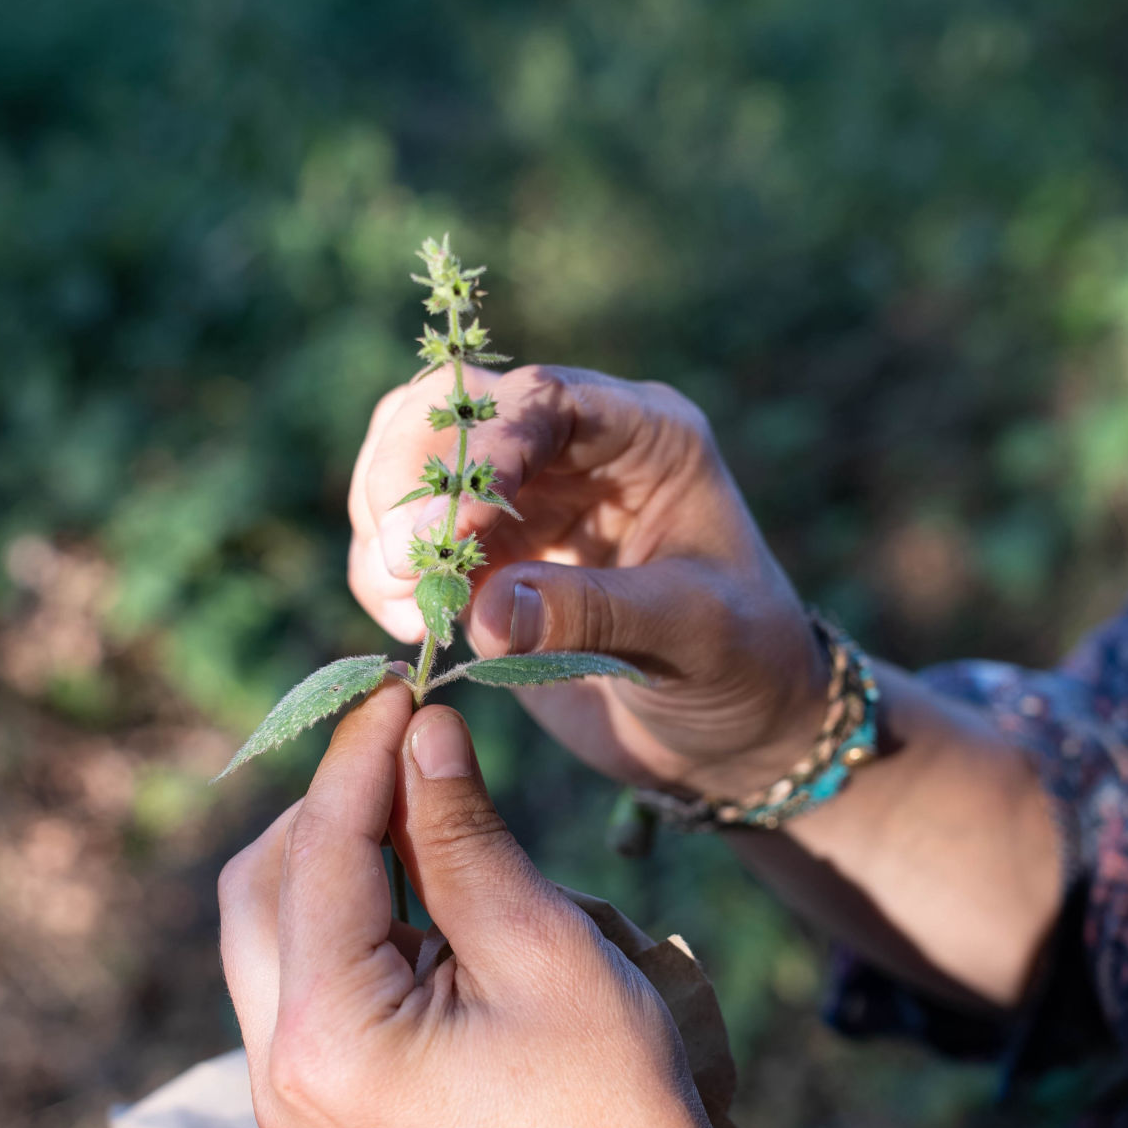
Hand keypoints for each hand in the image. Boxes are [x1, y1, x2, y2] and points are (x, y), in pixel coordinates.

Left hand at [217, 682, 818, 1127]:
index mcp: (328, 1044)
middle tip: (408, 747)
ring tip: (423, 816)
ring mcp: (295, 1110)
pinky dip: (346, 926)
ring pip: (269, 939)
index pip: (319, 854)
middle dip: (327, 809)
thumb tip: (422, 730)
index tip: (404, 686)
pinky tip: (420, 896)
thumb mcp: (546, 950)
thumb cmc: (617, 1108)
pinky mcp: (325, 1119)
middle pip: (260, 893)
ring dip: (332, 865)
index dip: (361, 757)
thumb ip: (463, 835)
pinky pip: (302, 991)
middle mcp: (280, 1081)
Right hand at [348, 364, 829, 797]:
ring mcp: (520, 498)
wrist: (731, 727)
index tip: (449, 528)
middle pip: (452, 412)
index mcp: (643, 435)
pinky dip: (384, 575)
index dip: (484, 447)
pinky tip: (410, 626)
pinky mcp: (483, 556)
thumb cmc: (742, 666)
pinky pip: (405, 540)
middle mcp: (572, 448)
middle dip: (412, 482)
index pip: (544, 399)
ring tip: (407, 606)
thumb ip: (594, 615)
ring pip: (410, 466)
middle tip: (406, 567)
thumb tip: (483, 611)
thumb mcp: (691, 634)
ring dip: (387, 529)